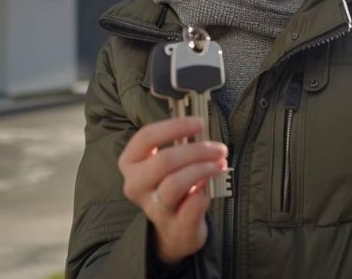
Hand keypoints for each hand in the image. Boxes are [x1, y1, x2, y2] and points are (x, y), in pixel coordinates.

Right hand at [118, 116, 227, 264]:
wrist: (174, 229)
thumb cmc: (172, 183)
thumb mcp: (167, 161)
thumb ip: (179, 141)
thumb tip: (200, 125)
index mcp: (131, 162)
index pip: (146, 137)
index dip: (175, 126)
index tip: (199, 123)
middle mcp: (136, 185)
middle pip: (164, 161)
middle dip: (196, 151)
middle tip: (219, 148)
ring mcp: (153, 209)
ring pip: (174, 184)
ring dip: (203, 170)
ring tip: (220, 165)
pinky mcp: (174, 228)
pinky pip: (190, 209)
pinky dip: (203, 197)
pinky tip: (209, 192)